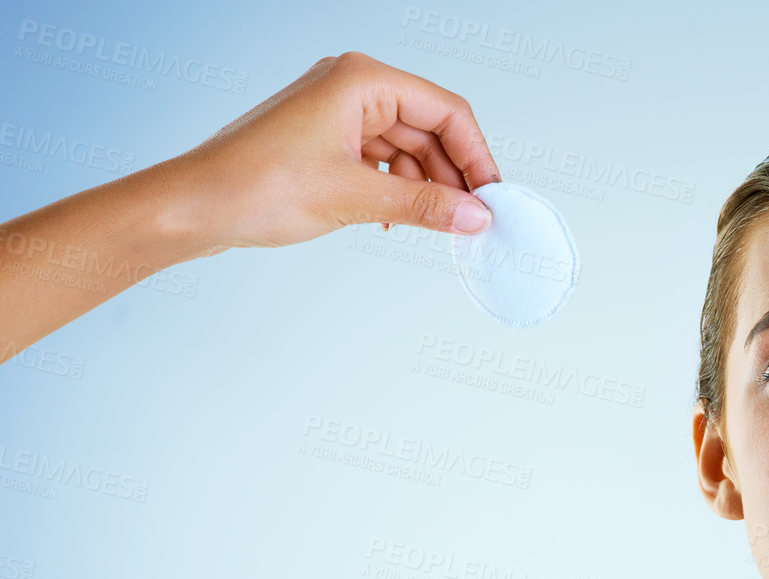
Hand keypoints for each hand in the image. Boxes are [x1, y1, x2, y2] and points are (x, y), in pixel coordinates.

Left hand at [171, 50, 500, 252]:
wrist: (193, 205)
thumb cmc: (254, 185)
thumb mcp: (354, 198)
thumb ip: (424, 205)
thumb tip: (474, 216)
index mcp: (361, 80)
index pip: (445, 111)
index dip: (476, 156)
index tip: (491, 198)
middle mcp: (352, 87)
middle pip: (429, 130)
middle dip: (451, 176)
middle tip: (469, 221)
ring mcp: (337, 113)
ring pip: (407, 149)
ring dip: (423, 188)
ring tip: (431, 226)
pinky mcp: (326, 140)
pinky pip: (381, 161)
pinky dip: (395, 190)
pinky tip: (395, 219)